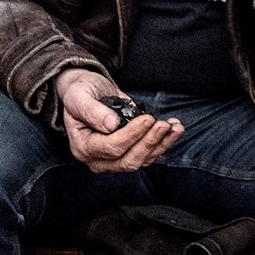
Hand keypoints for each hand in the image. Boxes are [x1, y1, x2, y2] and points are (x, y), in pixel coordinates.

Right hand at [54, 68, 181, 172]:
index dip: (132, 135)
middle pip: (128, 160)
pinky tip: (174, 129)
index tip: (147, 118)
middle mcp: (98, 160)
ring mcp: (113, 161)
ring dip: (161, 144)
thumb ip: (91, 110)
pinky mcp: (128, 155)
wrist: (88, 93)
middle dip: (149, 142)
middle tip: (163, 124)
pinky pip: (148, 156)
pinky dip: (164, 143)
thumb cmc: (81, 94)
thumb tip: (111, 124)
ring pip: (141, 161)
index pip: (111, 148)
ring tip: (174, 126)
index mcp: (83, 147)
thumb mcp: (79, 96)